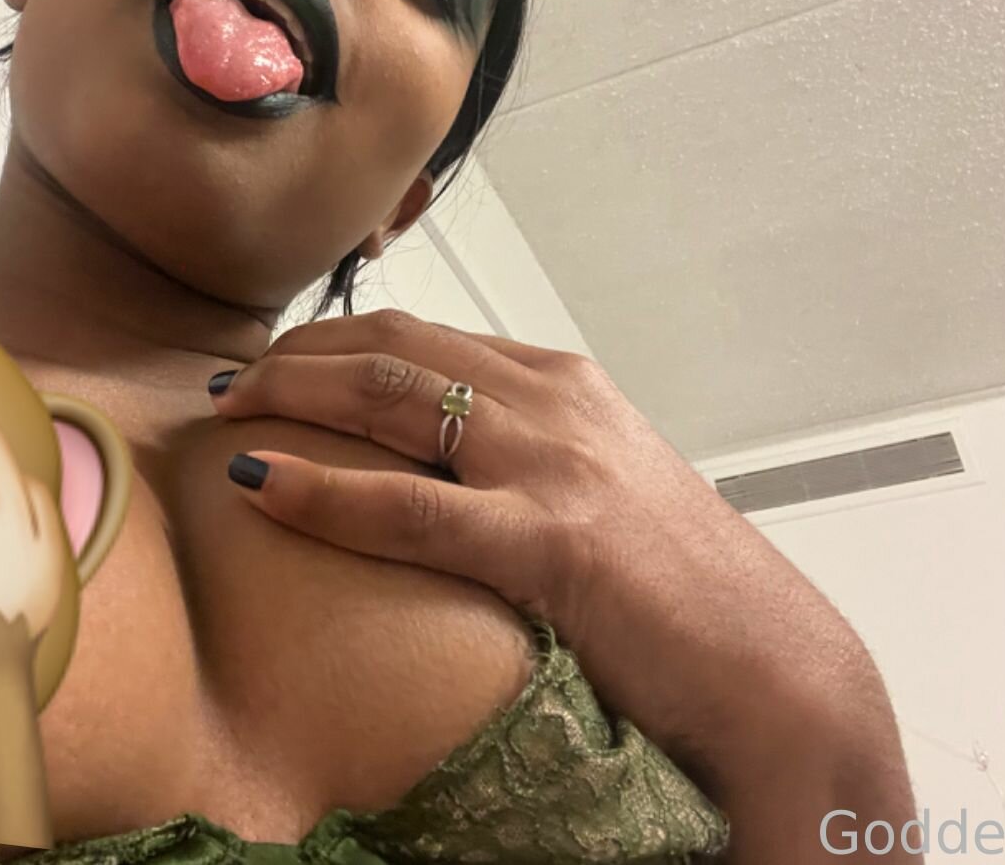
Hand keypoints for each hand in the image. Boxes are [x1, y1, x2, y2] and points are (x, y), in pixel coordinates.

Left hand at [211, 309, 892, 779]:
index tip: (283, 360)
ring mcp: (554, 466)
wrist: (776, 668)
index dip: (340, 341)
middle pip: (397, 349)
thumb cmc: (686, 593)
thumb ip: (532, 461)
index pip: (430, 337)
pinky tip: (260, 483)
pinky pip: (411, 506)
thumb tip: (449, 469)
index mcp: (570, 386)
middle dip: (300, 356)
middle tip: (231, 379)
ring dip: (294, 394)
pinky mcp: (551, 541)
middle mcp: (557, 405)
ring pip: (393, 399)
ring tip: (227, 409)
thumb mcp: (604, 492)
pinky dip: (325, 490)